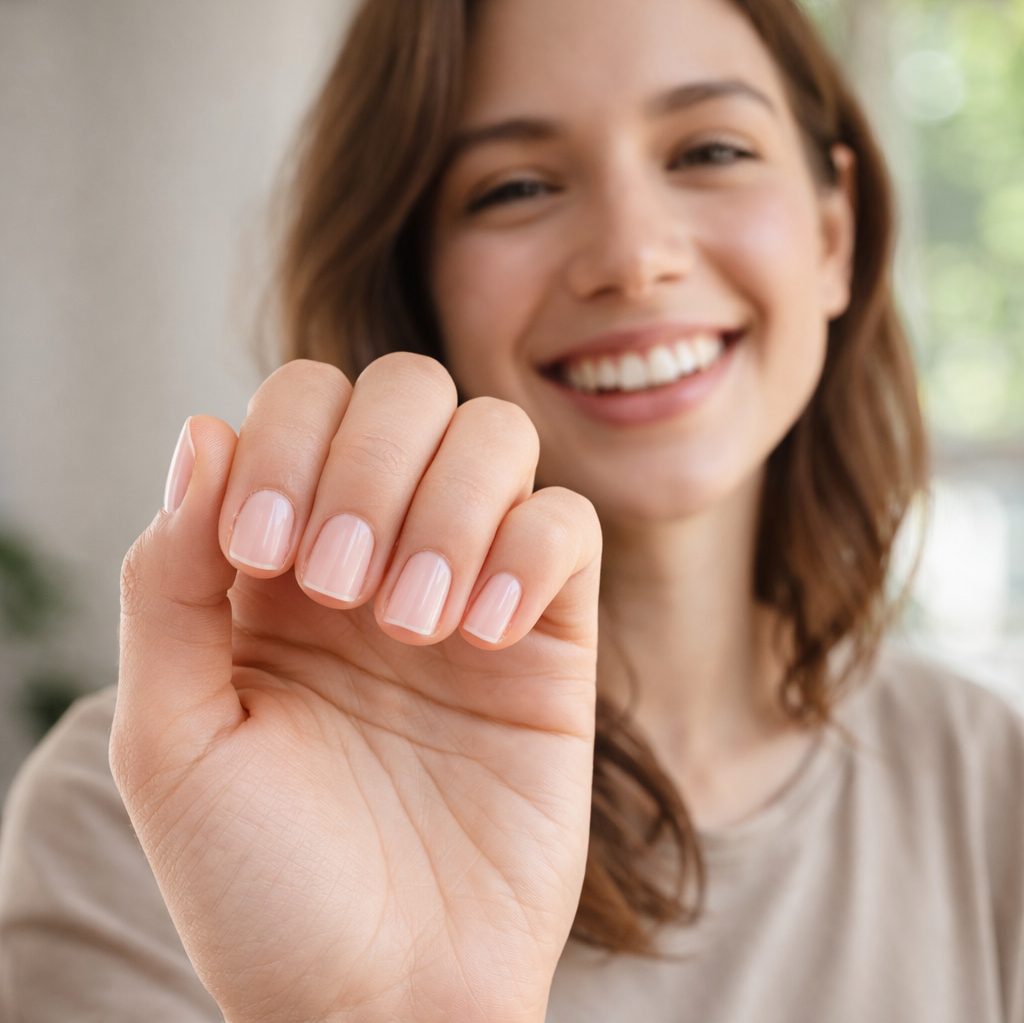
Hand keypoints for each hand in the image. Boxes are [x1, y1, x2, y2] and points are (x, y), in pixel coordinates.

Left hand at [111, 355, 601, 1022]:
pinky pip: (567, 526)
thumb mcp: (172, 739)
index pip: (300, 402)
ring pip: (494, 438)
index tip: (266, 556)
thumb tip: (204, 432)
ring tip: (416, 623)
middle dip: (371, 465)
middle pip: (407, 391)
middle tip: (342, 589)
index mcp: (279, 561)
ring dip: (452, 508)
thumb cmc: (264, 885)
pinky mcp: (553, 636)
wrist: (382, 999)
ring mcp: (473, 586)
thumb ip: (168, 582)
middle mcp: (378, 550)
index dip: (287, 442)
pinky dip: (531, 552)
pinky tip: (489, 637)